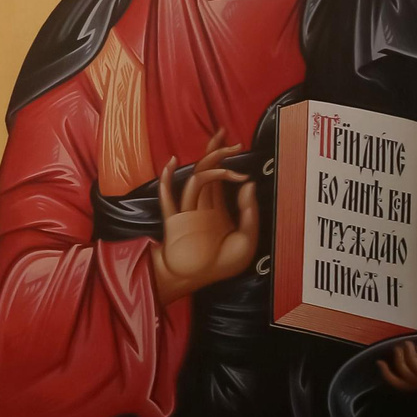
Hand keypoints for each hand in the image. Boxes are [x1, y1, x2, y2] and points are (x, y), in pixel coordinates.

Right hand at [147, 129, 257, 302]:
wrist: (197, 280)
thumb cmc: (220, 266)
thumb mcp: (247, 239)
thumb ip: (248, 213)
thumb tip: (247, 183)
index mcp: (217, 210)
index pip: (221, 178)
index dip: (227, 160)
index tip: (237, 146)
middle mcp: (201, 206)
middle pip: (207, 170)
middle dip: (217, 152)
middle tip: (228, 136)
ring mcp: (187, 211)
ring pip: (196, 179)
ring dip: (210, 164)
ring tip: (224, 151)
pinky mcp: (175, 220)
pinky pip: (169, 197)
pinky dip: (167, 179)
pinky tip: (171, 163)